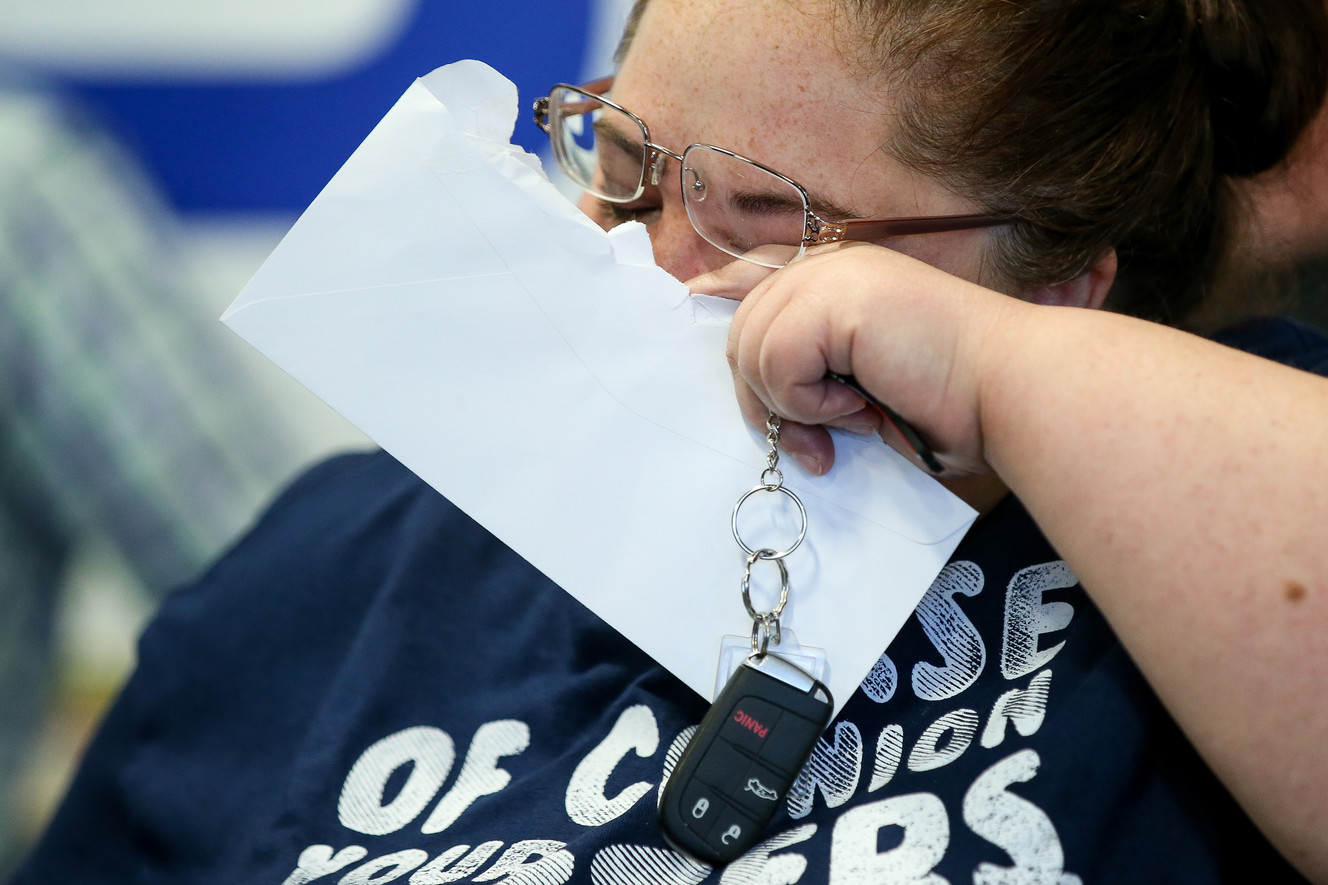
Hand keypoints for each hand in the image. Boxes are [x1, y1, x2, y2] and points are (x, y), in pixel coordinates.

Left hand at [687, 243, 1022, 475]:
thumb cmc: (958, 399)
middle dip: (767, 401)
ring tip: (854, 417)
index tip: (708, 319)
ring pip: (752, 351)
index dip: (727, 305)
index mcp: (842, 277)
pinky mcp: (834, 301)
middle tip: (815, 445)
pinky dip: (809, 404)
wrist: (1011, 389)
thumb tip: (765, 402)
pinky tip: (859, 405)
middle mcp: (832, 267)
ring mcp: (832, 277)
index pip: (757, 284)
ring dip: (796, 407)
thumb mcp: (868, 380)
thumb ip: (816, 371)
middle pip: (744, 331)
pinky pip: (776, 364)